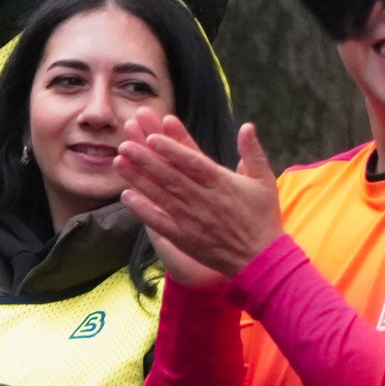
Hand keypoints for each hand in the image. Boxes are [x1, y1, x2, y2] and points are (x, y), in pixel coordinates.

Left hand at [115, 111, 282, 278]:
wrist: (261, 259)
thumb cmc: (263, 218)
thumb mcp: (265, 181)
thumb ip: (253, 152)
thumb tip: (247, 126)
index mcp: (221, 183)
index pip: (192, 162)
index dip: (171, 148)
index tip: (152, 136)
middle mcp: (203, 199)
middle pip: (170, 176)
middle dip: (146, 159)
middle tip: (125, 144)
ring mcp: (192, 219)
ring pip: (161, 195)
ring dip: (138, 178)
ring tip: (119, 162)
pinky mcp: (184, 238)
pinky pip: (159, 222)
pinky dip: (143, 210)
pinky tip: (126, 197)